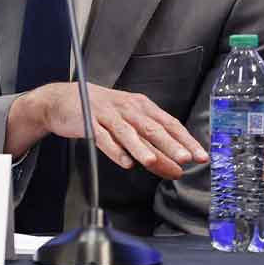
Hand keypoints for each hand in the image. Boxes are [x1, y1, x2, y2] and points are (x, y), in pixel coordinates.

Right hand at [24, 82, 207, 179]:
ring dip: (141, 147)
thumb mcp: (128, 120)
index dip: (186, 140)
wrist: (63, 100)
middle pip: (151, 127)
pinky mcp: (88, 122)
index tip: (200, 157)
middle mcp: (126, 107)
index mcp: (141, 105)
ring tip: (153, 162)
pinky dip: (114, 150)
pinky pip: (103, 137)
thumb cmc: (101, 111)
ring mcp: (107, 114)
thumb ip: (150, 142)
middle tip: (184, 159)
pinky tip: (125, 162)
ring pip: (127, 132)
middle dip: (169, 144)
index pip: (169, 123)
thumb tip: (174, 164)